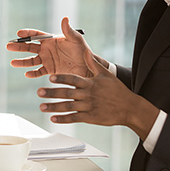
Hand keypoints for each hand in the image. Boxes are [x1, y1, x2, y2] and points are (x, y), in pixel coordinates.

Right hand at [8, 17, 95, 77]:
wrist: (88, 67)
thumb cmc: (83, 51)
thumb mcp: (76, 39)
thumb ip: (68, 30)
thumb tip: (65, 18)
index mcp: (50, 40)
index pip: (36, 35)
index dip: (27, 33)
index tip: (19, 34)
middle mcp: (46, 49)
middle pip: (29, 47)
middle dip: (19, 47)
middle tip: (8, 46)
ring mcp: (47, 60)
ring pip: (31, 61)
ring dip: (21, 62)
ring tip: (12, 63)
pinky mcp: (49, 70)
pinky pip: (38, 72)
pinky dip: (32, 74)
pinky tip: (27, 74)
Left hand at [37, 49, 158, 139]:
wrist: (129, 108)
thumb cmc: (118, 90)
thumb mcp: (106, 74)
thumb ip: (93, 63)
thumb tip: (85, 51)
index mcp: (90, 83)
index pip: (73, 79)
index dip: (61, 78)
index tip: (50, 77)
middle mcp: (87, 95)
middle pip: (67, 93)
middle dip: (52, 93)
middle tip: (39, 92)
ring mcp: (88, 107)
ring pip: (68, 106)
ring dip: (54, 107)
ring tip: (42, 106)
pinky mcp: (90, 118)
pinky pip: (74, 118)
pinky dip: (63, 119)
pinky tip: (53, 118)